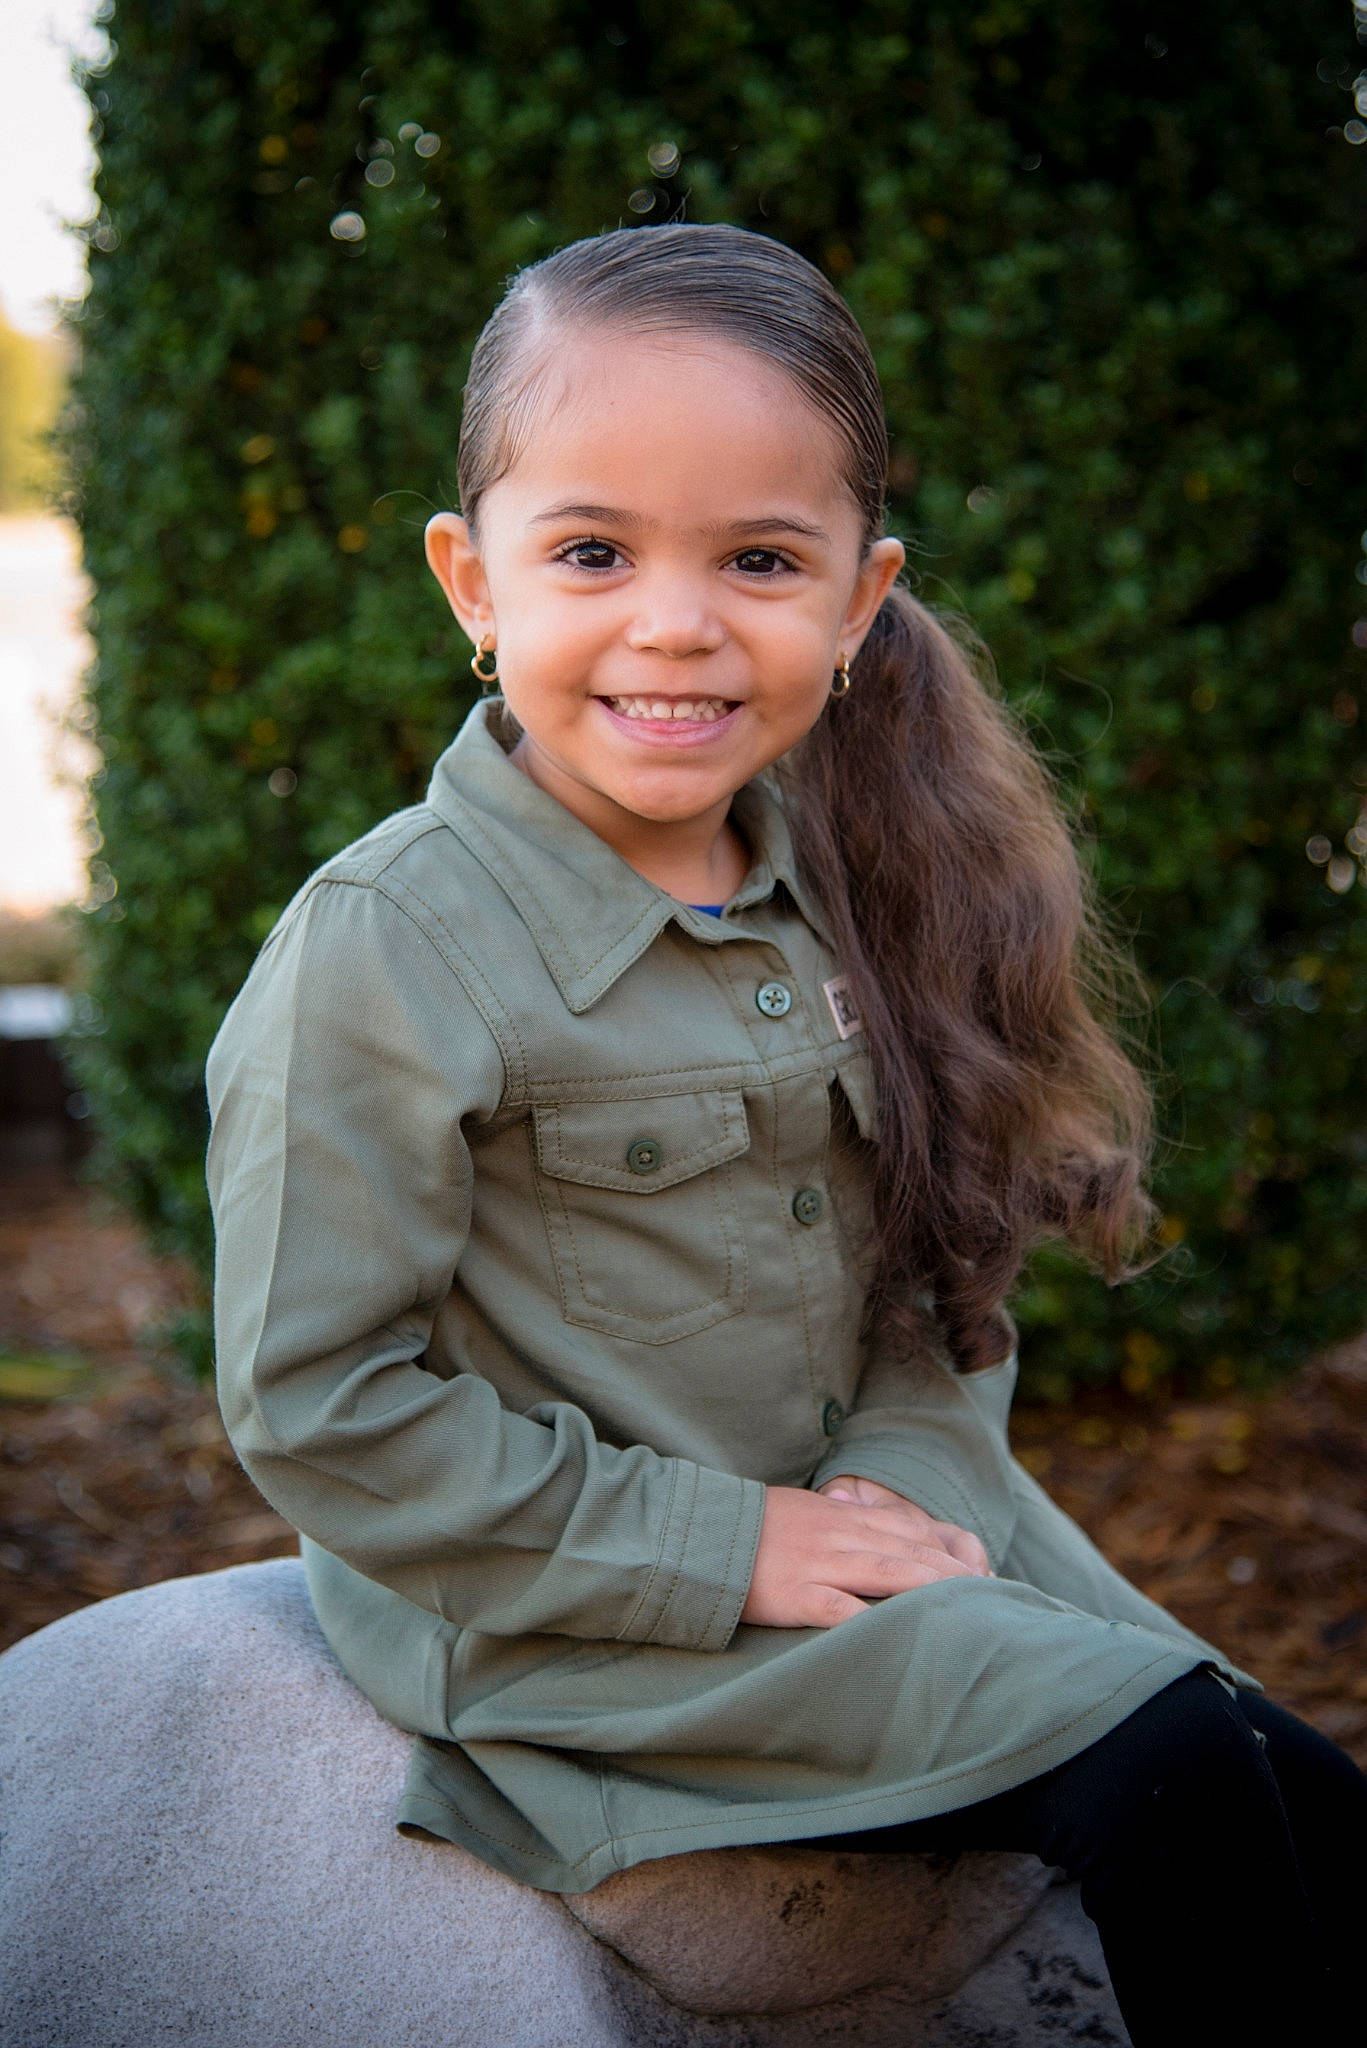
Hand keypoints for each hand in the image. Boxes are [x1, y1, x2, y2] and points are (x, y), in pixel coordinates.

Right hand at [740, 1483, 990, 1629]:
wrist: (700, 1532)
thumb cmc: (751, 1527)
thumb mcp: (805, 1512)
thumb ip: (842, 1519)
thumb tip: (874, 1528)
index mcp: (844, 1517)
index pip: (912, 1530)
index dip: (951, 1552)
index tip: (983, 1574)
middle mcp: (841, 1536)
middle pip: (913, 1552)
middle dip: (957, 1576)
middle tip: (995, 1599)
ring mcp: (820, 1563)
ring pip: (891, 1574)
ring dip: (933, 1592)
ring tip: (970, 1613)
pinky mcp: (797, 1594)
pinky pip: (843, 1610)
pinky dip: (875, 1623)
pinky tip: (902, 1638)